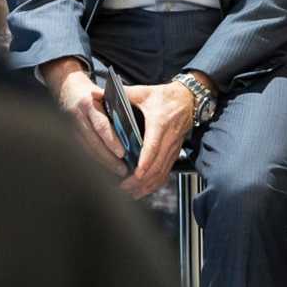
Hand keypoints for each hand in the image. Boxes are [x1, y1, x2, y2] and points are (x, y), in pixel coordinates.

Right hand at [42, 56, 123, 172]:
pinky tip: (106, 170)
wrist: (67, 89)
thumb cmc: (93, 92)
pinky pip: (83, 151)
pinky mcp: (69, 136)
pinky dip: (95, 161)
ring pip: (87, 150)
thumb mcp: (104, 93)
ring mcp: (71, 128)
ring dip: (102, 163)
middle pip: (93, 143)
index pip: (101, 125)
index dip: (111, 140)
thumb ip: (117, 105)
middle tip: (124, 171)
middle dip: (108, 159)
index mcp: (88, 104)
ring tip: (119, 173)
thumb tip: (137, 125)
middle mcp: (77, 117)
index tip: (122, 153)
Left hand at [117, 81, 196, 198]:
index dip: (145, 162)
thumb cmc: (165, 96)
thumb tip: (97, 93)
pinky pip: (166, 171)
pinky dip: (155, 183)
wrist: (189, 99)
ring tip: (131, 193)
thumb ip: (122, 93)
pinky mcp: (175, 152)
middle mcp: (169, 138)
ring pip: (163, 171)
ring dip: (148, 185)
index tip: (136, 174)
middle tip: (124, 188)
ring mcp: (174, 147)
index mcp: (160, 123)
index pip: (154, 146)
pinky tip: (144, 190)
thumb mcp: (143, 92)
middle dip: (141, 180)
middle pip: (157, 165)